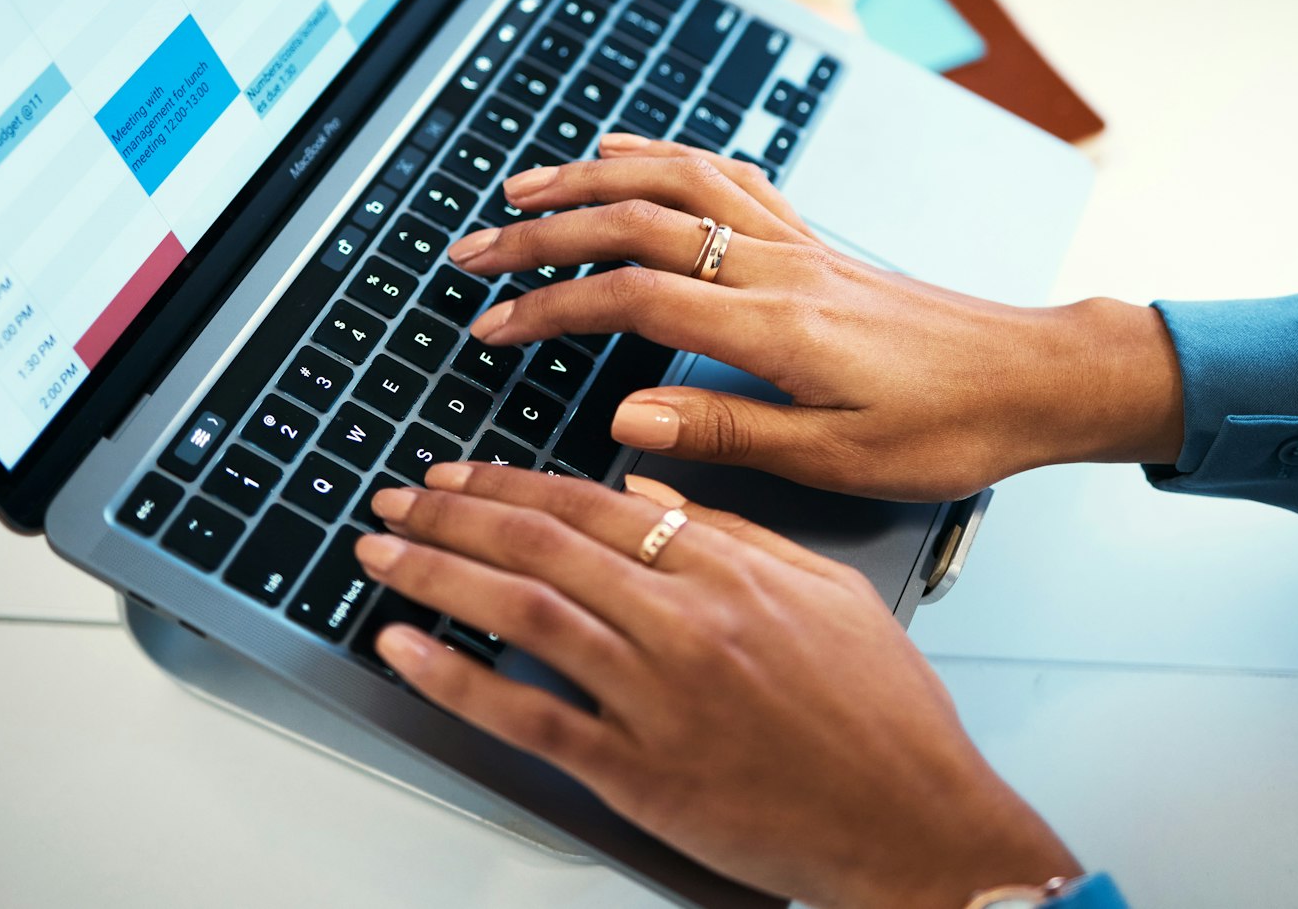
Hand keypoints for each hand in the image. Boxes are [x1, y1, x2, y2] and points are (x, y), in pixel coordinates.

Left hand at [358, 465, 1080, 908]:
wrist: (916, 824)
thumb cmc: (885, 717)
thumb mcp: (828, 591)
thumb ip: (736, 530)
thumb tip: (648, 486)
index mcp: (731, 570)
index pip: (594, 503)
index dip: (512, 482)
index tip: (458, 472)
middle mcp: (686, 622)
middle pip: (543, 546)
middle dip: (454, 514)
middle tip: (395, 501)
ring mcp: (657, 697)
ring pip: (523, 613)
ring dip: (438, 575)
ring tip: (381, 556)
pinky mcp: (639, 773)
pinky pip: (527, 717)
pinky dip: (455, 679)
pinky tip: (404, 650)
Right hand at [445, 135, 1182, 501]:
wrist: (1035, 378)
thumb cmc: (950, 428)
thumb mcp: (841, 459)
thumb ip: (730, 431)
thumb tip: (626, 416)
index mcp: (776, 325)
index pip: (634, 296)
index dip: (552, 306)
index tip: (492, 324)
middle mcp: (779, 265)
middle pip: (638, 220)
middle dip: (545, 231)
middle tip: (473, 250)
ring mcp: (798, 243)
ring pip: (679, 180)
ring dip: (593, 177)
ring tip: (526, 189)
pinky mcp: (815, 240)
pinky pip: (731, 175)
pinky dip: (668, 156)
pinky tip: (630, 154)